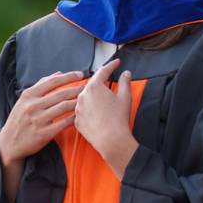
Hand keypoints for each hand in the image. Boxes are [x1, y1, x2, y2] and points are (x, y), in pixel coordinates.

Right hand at [0, 70, 83, 167]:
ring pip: (64, 107)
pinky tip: (80, 115)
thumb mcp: (25, 100)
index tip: (80, 74)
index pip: (52, 81)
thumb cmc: (19, 119)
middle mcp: (33, 106)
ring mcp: (38, 120)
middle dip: (77, 89)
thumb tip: (59, 73)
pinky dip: (74, 118)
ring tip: (87, 100)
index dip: (69, 76)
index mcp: (28, 95)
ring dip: (78, 102)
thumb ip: (41, 85)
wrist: (9, 143)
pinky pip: (64, 123)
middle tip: (88, 87)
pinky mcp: (44, 134)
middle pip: (61, 94)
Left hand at [74, 59, 137, 177]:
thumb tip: (126, 74)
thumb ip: (125, 82)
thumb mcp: (125, 97)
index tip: (116, 62)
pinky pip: (82, 111)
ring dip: (93, 96)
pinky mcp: (76, 120)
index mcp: (94, 87)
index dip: (111, 65)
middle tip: (109, 79)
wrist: (110, 140)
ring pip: (85, 98)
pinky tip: (96, 113)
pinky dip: (88, 109)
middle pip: (92, 84)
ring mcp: (77, 109)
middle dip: (101, 82)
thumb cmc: (118, 118)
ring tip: (102, 99)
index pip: (103, 71)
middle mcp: (82, 96)